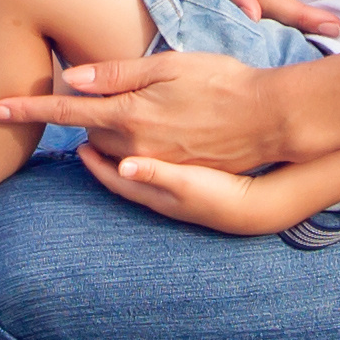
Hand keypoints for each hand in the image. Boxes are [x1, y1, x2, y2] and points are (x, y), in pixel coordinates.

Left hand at [0, 46, 300, 174]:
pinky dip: (116, 156)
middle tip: (68, 96)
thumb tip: (72, 79)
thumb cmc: (222, 81)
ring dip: (96, 138)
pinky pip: (129, 169)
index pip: (64, 111)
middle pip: (84, 134)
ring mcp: (153, 165)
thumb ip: (118, 74)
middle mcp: (135, 145)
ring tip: (100, 119)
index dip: (26, 109)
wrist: (269, 120)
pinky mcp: (171, 178)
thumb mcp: (170, 65)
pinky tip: (122, 144)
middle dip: (73, 118)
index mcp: (130, 113)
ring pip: (105, 153)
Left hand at [85, 150, 336, 236]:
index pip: (113, 176)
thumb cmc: (225, 189)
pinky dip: (144, 158)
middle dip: (102, 157)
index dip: (93, 162)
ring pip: (138, 174)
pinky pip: (157, 172)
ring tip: (111, 135)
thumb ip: (156, 171)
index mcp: (156, 191)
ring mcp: (175, 196)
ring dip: (120, 157)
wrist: (261, 208)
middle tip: (88, 131)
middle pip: (120, 176)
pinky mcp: (191, 189)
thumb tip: (123, 166)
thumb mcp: (190, 180)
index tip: (78, 143)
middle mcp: (160, 198)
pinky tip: (152, 143)